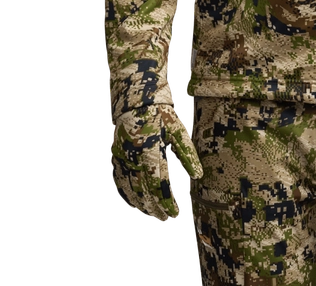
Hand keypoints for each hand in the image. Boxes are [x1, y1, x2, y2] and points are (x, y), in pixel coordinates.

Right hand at [110, 103, 203, 221]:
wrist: (136, 97)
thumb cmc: (161, 113)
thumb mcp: (178, 131)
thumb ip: (187, 154)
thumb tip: (198, 176)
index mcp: (152, 152)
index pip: (159, 186)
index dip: (166, 202)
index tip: (175, 213)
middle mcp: (134, 158)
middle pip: (143, 191)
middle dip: (155, 207)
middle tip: (166, 217)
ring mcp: (122, 158)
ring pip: (129, 189)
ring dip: (140, 203)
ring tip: (152, 213)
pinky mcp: (116, 155)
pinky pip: (119, 180)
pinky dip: (126, 193)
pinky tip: (133, 201)